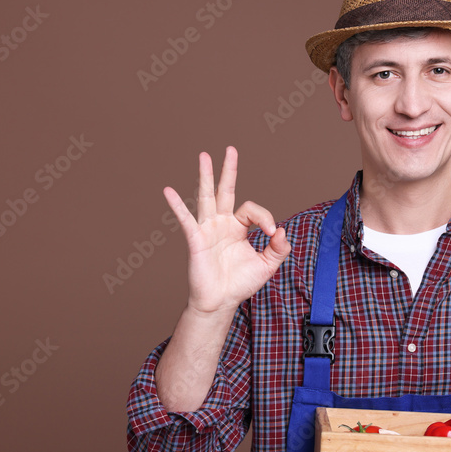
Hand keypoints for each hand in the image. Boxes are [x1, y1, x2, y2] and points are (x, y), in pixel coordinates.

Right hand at [164, 146, 290, 315]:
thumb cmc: (240, 283)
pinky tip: (168, 191)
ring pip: (206, 197)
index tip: (271, 234)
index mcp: (238, 227)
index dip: (264, 217)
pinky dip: (176, 206)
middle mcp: (222, 223)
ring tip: (204, 155)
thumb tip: (281, 230)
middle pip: (225, 190)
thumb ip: (278, 248)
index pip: (251, 209)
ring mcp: (207, 229)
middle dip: (228, 170)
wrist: (220, 302)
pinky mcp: (196, 240)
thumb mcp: (267, 265)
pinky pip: (186, 220)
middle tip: (230, 149)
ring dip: (206, 176)